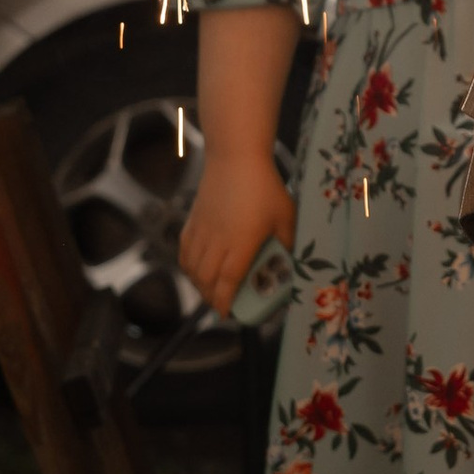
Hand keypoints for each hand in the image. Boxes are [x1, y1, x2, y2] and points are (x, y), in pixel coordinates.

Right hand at [179, 158, 295, 314]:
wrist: (236, 158)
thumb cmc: (265, 186)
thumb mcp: (286, 216)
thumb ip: (286, 242)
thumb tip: (288, 261)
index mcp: (240, 244)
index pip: (227, 282)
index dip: (225, 302)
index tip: (227, 315)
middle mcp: (217, 242)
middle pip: (206, 280)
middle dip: (212, 298)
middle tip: (222, 305)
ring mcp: (202, 231)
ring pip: (192, 268)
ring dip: (199, 284)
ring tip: (210, 291)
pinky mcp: (193, 221)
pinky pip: (185, 251)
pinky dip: (188, 266)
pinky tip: (196, 269)